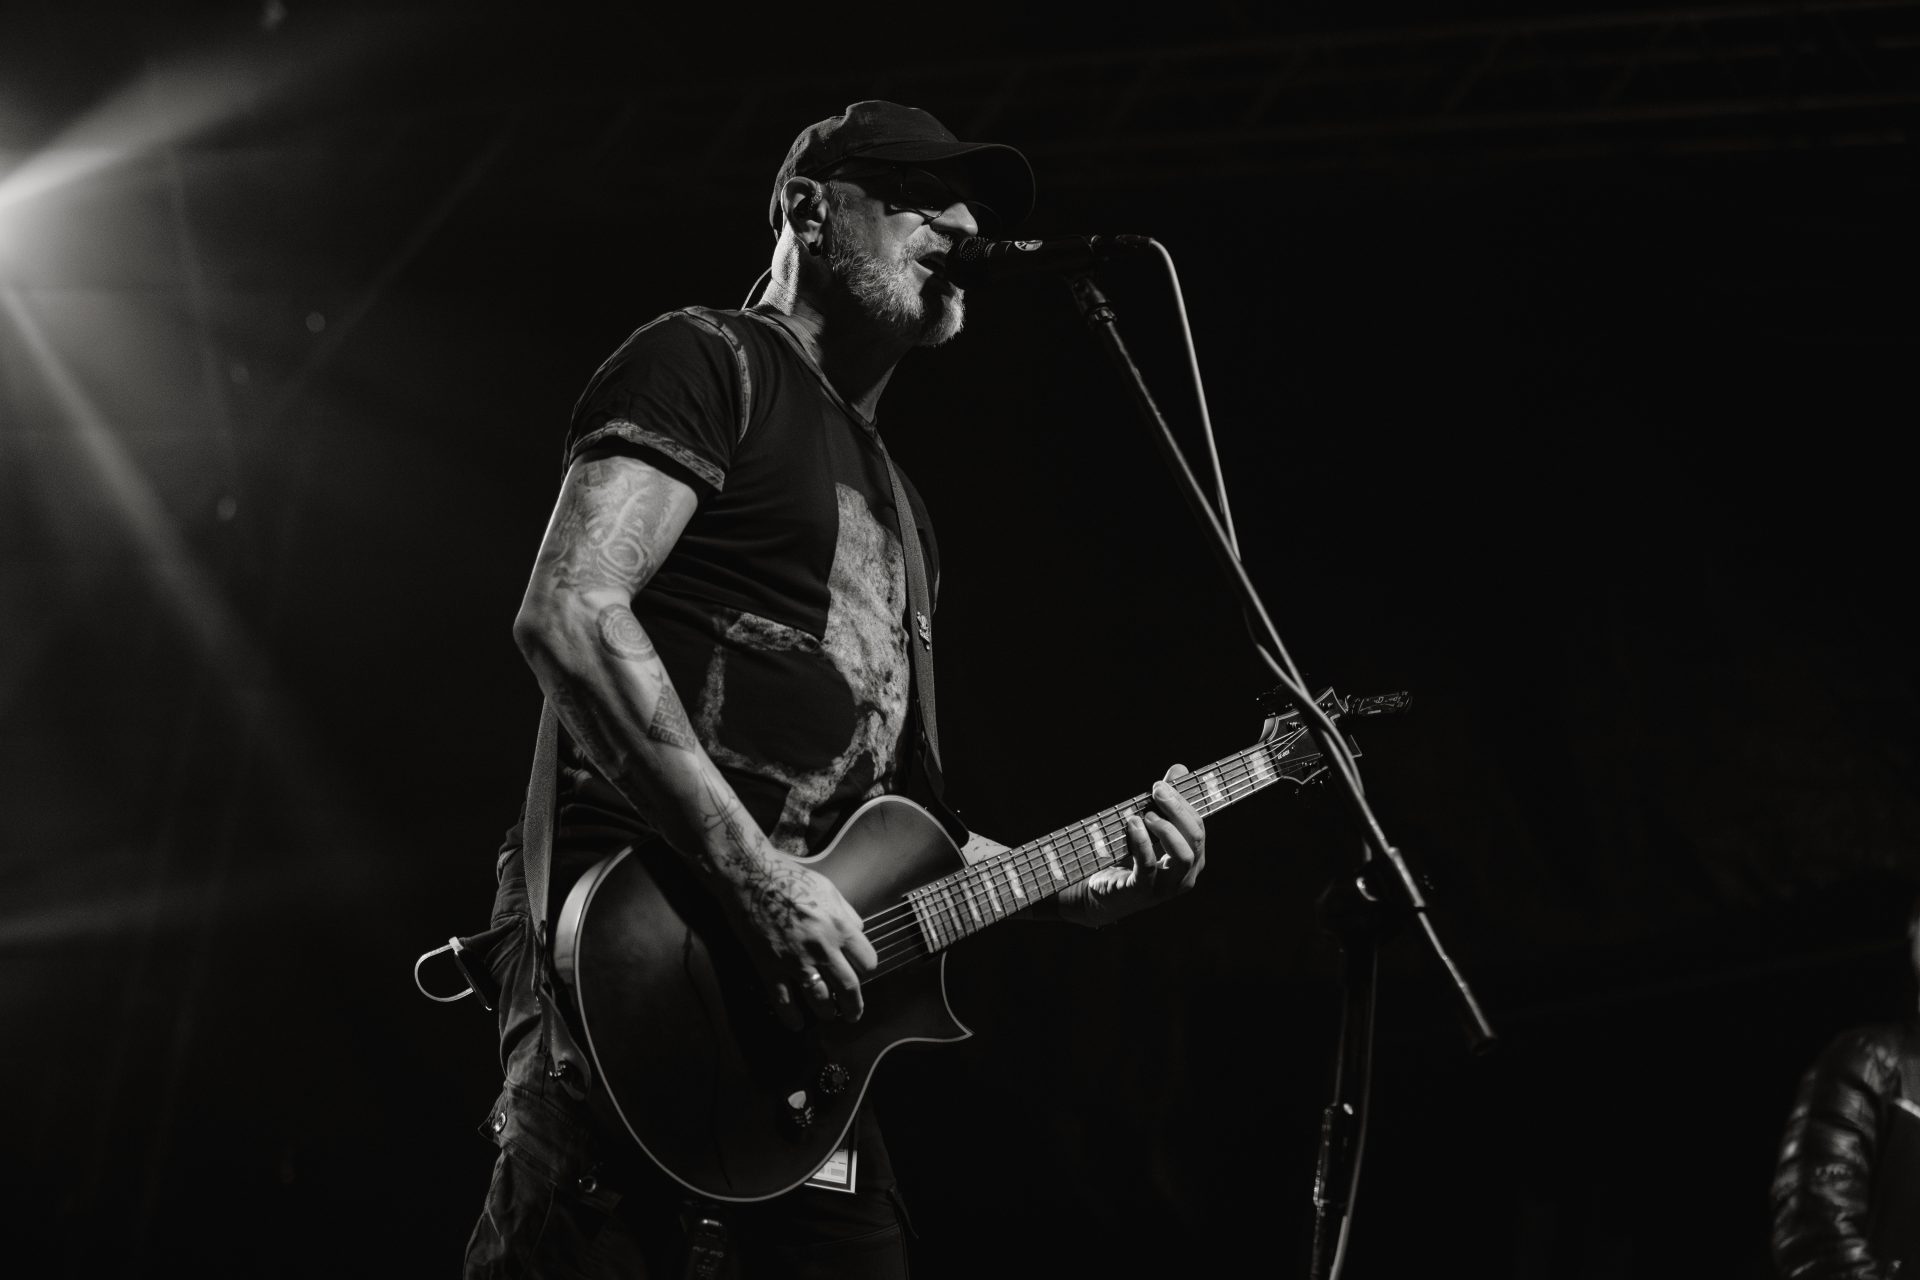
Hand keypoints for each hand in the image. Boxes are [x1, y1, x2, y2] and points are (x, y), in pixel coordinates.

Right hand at [732, 857, 876, 1028]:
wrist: (750, 876)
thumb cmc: (790, 878)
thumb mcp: (829, 889)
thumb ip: (847, 914)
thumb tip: (859, 932)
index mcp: (839, 926)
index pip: (867, 962)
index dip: (866, 970)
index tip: (861, 974)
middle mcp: (822, 947)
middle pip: (848, 988)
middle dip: (854, 1006)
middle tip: (852, 1014)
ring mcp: (796, 960)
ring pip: (820, 1001)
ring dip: (827, 1013)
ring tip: (828, 1015)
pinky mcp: (770, 967)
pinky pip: (784, 1002)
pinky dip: (792, 1018)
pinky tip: (797, 1024)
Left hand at [1060, 764, 1206, 926]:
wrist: (1098, 893)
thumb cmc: (1128, 858)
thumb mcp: (1148, 827)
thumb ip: (1165, 801)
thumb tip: (1180, 769)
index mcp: (1191, 859)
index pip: (1198, 826)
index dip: (1183, 803)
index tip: (1163, 784)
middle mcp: (1184, 876)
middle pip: (1196, 838)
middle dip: (1178, 809)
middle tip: (1157, 790)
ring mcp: (1166, 888)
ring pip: (1183, 855)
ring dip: (1166, 828)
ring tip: (1145, 814)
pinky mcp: (1142, 893)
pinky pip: (1148, 866)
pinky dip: (1141, 842)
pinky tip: (1132, 825)